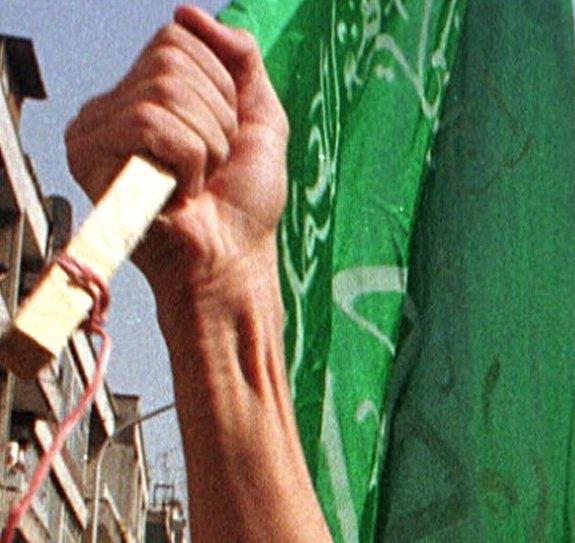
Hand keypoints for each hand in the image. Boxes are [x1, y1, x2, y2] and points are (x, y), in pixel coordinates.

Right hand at [64, 6, 286, 297]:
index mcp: (147, 92)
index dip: (220, 86)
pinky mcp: (87, 156)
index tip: (226, 136)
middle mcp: (111, 105)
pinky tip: (181, 193)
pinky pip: (152, 124)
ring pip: (164, 92)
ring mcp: (93, 128)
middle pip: (170, 60)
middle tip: (212, 165)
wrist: (232, 260)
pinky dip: (188, 160)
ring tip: (197, 181)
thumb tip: (188, 13)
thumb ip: (238, 59)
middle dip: (216, 117)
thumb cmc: (244, 202)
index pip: (177, 39)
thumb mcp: (260, 117)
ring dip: (206, 143)